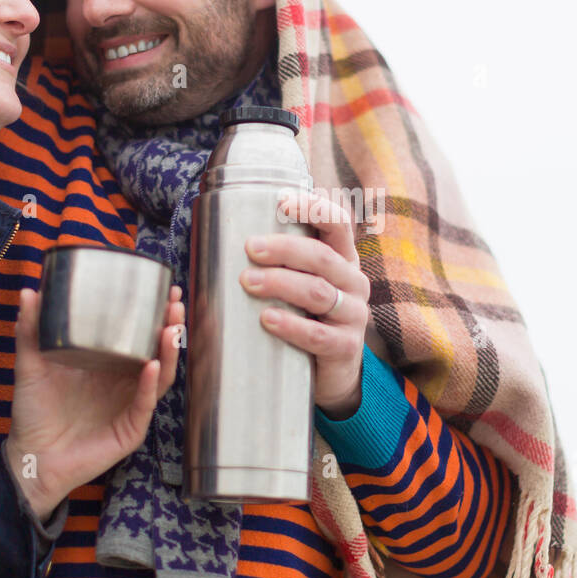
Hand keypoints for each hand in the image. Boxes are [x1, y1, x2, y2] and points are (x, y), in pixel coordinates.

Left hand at [5, 284, 184, 517]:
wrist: (30, 457)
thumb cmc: (34, 414)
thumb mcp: (31, 366)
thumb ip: (31, 330)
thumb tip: (29, 292)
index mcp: (108, 365)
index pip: (138, 334)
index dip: (154, 313)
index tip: (163, 288)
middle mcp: (125, 383)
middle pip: (158, 351)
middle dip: (171, 326)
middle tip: (175, 303)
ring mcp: (131, 406)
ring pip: (160, 376)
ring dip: (169, 352)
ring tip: (172, 329)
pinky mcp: (130, 429)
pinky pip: (145, 404)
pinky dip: (149, 384)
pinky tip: (152, 365)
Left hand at [241, 190, 371, 418]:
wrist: (330, 375)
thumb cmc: (307, 319)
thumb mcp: (301, 287)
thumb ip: (280, 264)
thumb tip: (222, 239)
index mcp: (343, 260)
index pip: (338, 223)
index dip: (313, 208)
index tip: (281, 201)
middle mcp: (354, 283)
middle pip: (322, 257)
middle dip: (284, 249)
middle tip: (250, 249)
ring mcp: (353, 316)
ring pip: (318, 292)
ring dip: (281, 283)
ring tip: (248, 282)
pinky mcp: (346, 348)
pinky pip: (318, 335)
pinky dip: (291, 325)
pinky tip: (267, 320)